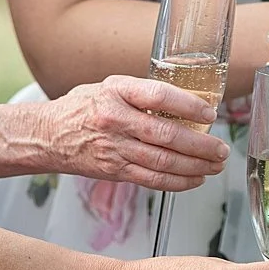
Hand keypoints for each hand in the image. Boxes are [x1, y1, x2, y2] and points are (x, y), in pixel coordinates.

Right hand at [25, 75, 229, 191]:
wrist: (47, 136)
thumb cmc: (82, 108)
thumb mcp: (108, 87)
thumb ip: (141, 93)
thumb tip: (186, 102)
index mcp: (115, 92)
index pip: (158, 95)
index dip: (188, 105)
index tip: (210, 113)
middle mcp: (114, 120)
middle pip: (165, 135)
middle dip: (200, 145)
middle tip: (221, 149)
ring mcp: (113, 148)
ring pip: (162, 161)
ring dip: (194, 166)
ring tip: (214, 166)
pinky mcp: (114, 170)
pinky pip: (151, 180)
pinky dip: (177, 182)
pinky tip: (194, 180)